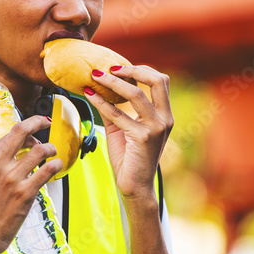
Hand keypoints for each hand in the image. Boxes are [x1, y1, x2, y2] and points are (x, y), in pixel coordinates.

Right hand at [0, 116, 62, 253]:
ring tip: (52, 152)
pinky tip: (56, 166)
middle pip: (22, 132)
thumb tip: (0, 155)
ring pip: (39, 151)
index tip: (34, 125)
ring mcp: (12, 179)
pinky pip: (46, 171)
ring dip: (50, 148)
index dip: (26, 127)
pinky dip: (55, 165)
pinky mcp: (25, 193)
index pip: (8, 134)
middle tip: (47, 123)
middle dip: (38, 122)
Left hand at [83, 65, 173, 204]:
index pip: (160, 81)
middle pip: (157, 80)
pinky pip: (118, 113)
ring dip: (112, 82)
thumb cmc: (130, 158)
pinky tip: (89, 95)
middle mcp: (164, 119)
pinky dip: (100, 102)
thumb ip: (116, 109)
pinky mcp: (142, 137)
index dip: (141, 69)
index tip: (119, 67)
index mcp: (164, 115)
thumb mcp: (123, 128)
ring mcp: (155, 128)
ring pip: (136, 94)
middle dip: (134, 69)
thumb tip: (99, 88)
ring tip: (95, 77)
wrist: (135, 186)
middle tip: (111, 68)